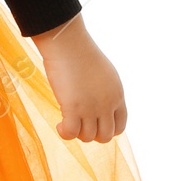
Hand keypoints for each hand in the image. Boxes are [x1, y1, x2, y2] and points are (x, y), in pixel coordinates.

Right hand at [31, 14, 127, 143]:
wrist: (68, 44)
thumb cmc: (80, 52)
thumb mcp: (104, 74)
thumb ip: (104, 91)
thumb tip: (96, 102)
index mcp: (117, 96)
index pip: (120, 126)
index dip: (106, 129)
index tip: (93, 124)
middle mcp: (107, 105)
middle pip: (105, 135)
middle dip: (91, 134)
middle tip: (78, 122)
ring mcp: (91, 108)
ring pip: (88, 136)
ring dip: (77, 133)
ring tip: (66, 121)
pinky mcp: (73, 108)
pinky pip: (71, 132)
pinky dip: (65, 133)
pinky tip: (59, 124)